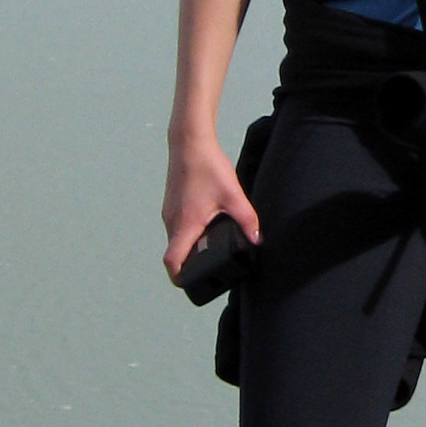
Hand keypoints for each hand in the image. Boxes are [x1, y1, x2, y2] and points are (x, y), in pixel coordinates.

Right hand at [163, 129, 259, 282]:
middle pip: (175, 254)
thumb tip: (257, 239)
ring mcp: (169, 213)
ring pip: (175, 240)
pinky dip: (187, 234)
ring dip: (188, 248)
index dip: (180, 277)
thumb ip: (248, 220)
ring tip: (209, 248)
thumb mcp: (233, 195)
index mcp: (185, 224)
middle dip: (189, 265)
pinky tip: (205, 227)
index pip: (172, 262)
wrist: (190, 143)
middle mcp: (172, 221)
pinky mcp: (171, 204)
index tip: (192, 283)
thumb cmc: (208, 167)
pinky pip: (176, 227)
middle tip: (209, 268)